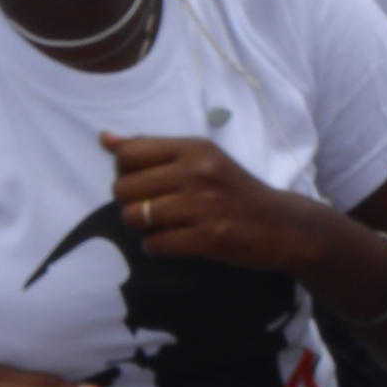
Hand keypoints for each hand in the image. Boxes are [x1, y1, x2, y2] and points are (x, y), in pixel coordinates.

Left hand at [101, 132, 334, 273]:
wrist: (282, 225)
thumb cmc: (234, 190)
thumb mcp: (201, 158)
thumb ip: (152, 149)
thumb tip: (104, 139)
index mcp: (194, 147)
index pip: (128, 153)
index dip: (126, 172)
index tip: (146, 182)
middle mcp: (197, 171)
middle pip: (123, 188)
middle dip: (133, 203)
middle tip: (157, 208)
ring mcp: (203, 205)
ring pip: (136, 217)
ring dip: (143, 227)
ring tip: (165, 226)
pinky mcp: (208, 238)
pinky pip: (155, 245)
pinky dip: (157, 247)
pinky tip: (175, 242)